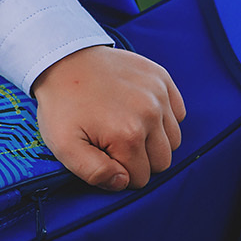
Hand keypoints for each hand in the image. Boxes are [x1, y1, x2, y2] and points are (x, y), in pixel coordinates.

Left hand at [31, 45, 185, 191]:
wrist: (62, 59)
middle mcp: (150, 113)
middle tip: (113, 141)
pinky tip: (138, 110)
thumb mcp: (64, 146)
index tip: (103, 153)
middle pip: (162, 161)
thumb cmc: (62, 105)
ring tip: (126, 125)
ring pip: (173, 139)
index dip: (120, 170)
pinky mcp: (161, 77)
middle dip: (139, 159)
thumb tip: (124, 181)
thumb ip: (94, 173)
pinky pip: (178, 112)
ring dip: (154, 140)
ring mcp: (158, 92)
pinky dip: (163, 117)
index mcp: (128, 135)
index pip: (140, 177)